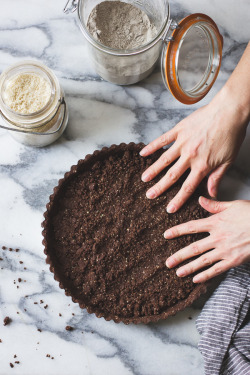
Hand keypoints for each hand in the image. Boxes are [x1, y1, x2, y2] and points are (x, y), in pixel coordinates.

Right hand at [140, 91, 247, 212]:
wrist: (230, 111)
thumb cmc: (232, 135)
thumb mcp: (228, 160)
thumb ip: (217, 177)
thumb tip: (211, 194)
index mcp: (202, 166)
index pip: (188, 187)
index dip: (178, 200)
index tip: (169, 209)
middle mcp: (190, 156)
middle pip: (172, 176)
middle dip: (160, 188)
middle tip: (149, 196)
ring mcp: (183, 142)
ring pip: (164, 160)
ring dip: (153, 170)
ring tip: (144, 179)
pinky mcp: (179, 130)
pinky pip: (163, 140)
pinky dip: (152, 147)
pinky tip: (143, 153)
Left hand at [164, 197, 249, 282]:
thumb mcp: (233, 205)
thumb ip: (215, 205)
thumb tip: (200, 199)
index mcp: (216, 222)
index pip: (191, 227)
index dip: (177, 231)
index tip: (166, 235)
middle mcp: (217, 238)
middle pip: (193, 248)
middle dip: (179, 256)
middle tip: (167, 263)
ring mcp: (225, 251)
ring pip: (202, 261)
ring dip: (189, 268)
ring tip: (177, 272)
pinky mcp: (233, 261)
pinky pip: (216, 269)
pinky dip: (205, 275)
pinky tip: (196, 279)